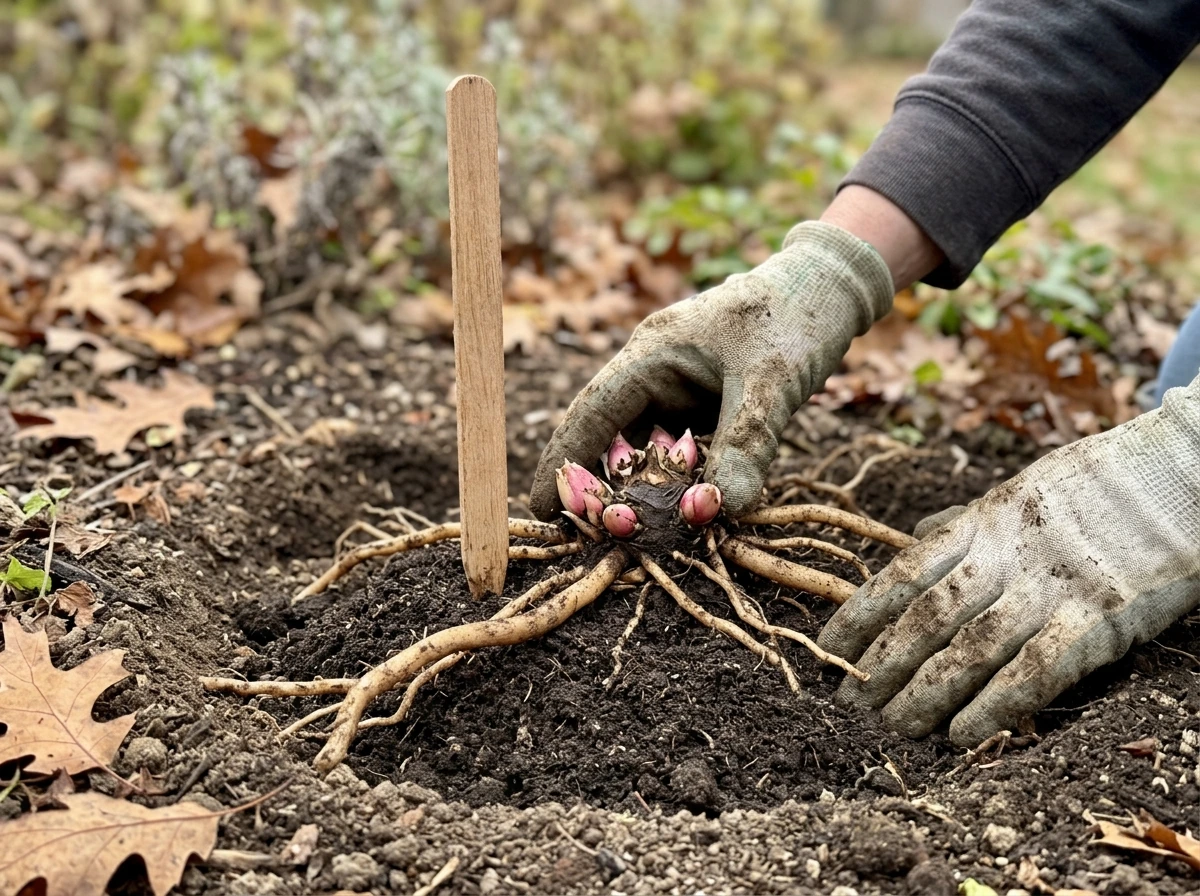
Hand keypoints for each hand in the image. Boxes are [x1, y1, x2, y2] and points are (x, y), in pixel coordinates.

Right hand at [529, 221, 892, 518]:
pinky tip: (683, 508)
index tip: (540, 508)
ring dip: (641, 488)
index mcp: (651, 354)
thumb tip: (716, 513)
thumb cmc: (796, 318)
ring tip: (634, 532)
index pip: (591, 412)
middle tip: (594, 534)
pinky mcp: (700, 400)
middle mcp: (653, 371)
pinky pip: (676, 448)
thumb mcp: (771, 384)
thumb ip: (745, 445)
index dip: (564, 461)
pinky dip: (675, 479)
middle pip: (609, 436)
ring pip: (643, 447)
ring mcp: (676, 387)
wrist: (830, 288)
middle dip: (600, 486)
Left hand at [818, 376, 1199, 746]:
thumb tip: (914, 537)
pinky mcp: (1099, 621)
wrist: (1178, 478)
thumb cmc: (1092, 488)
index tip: (826, 650)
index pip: (903, 573)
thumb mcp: (1016, 490)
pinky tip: (962, 735)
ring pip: (970, 649)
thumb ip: (965, 521)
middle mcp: (1006, 556)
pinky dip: (995, 706)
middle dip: (882, 665)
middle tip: (850, 705)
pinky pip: (1035, 671)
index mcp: (982, 522)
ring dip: (925, 693)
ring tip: (892, 726)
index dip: (860, 615)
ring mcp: (1051, 588)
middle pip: (927, 618)